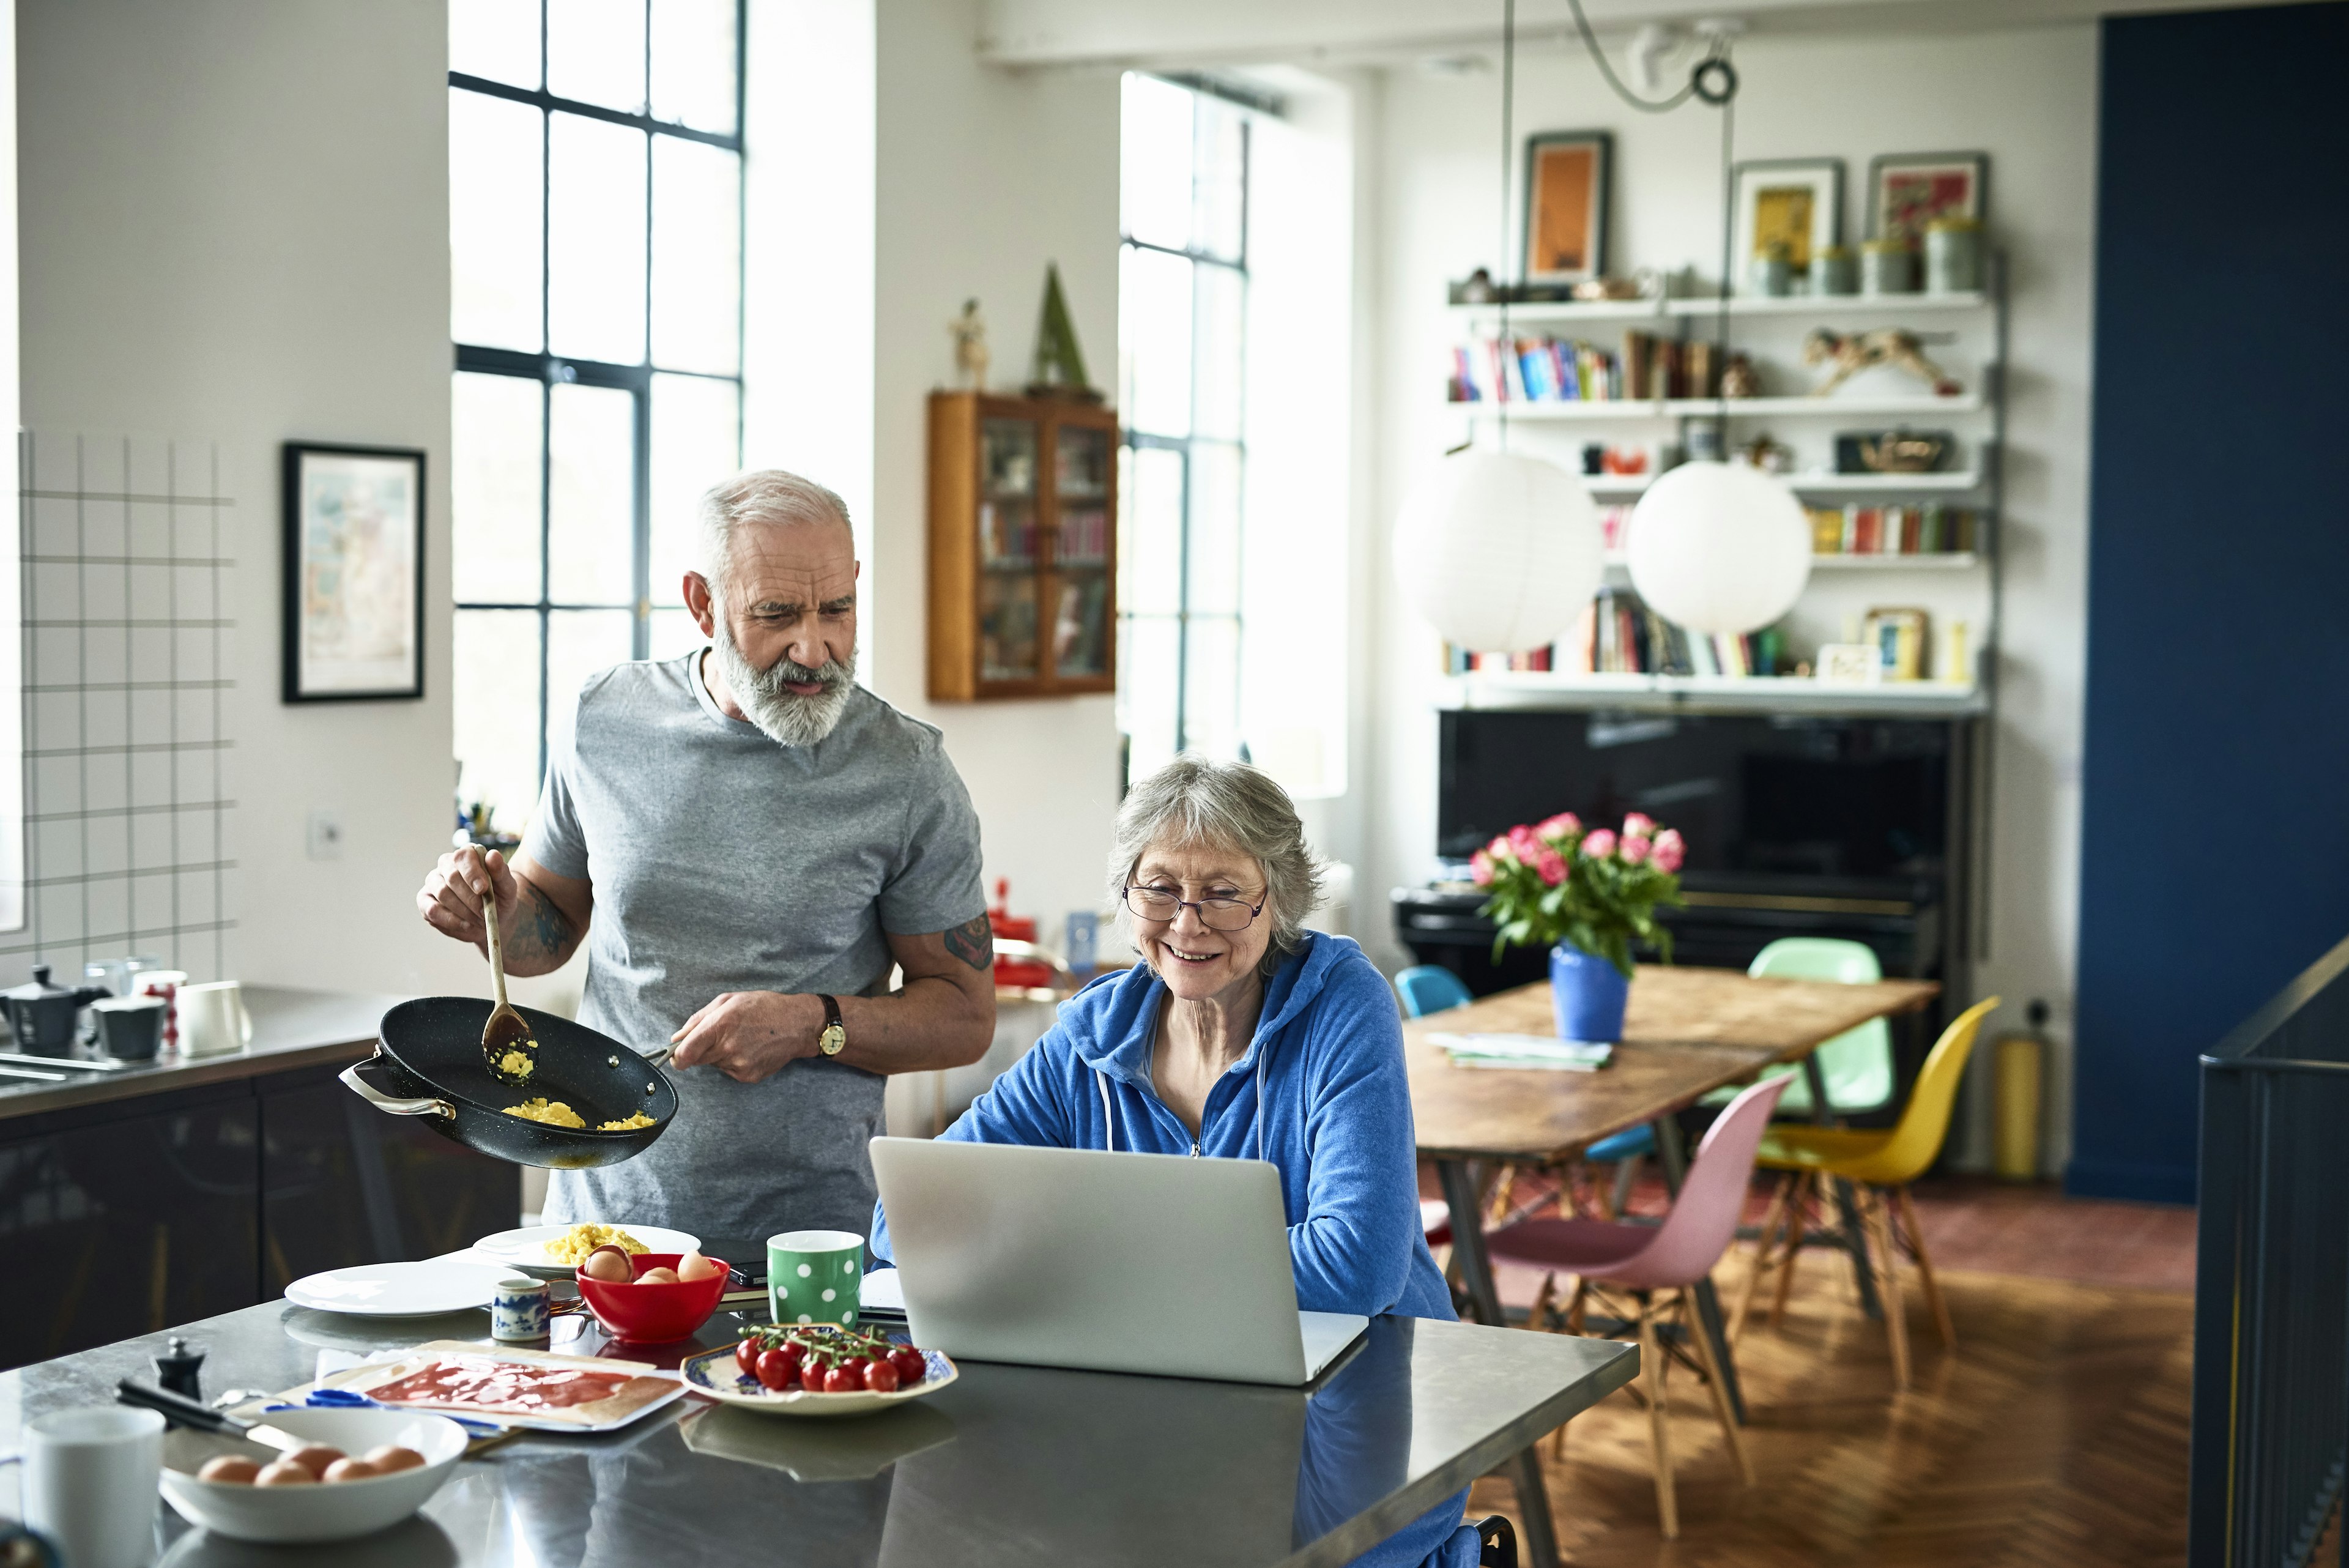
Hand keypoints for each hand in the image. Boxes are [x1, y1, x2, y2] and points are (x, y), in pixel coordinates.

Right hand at [418, 845, 517, 949]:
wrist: (493, 919)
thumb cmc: (500, 898)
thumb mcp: (508, 887)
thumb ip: (501, 872)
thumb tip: (493, 855)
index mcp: (468, 854)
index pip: (463, 856)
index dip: (472, 873)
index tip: (483, 889)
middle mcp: (447, 864)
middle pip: (452, 877)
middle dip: (470, 898)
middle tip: (484, 912)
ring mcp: (433, 881)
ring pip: (442, 893)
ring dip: (463, 911)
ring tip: (479, 920)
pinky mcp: (425, 900)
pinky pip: (432, 910)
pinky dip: (450, 920)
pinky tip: (466, 925)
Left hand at [670, 991, 821, 1083]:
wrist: (798, 1024)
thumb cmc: (764, 1007)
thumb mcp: (729, 1000)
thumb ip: (698, 1019)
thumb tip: (677, 1037)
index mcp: (720, 1025)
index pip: (685, 1053)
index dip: (676, 1056)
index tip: (675, 1054)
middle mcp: (728, 1048)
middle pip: (697, 1059)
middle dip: (701, 1050)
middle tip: (719, 1036)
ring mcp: (739, 1065)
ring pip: (714, 1064)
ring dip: (720, 1054)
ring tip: (741, 1039)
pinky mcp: (748, 1076)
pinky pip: (729, 1071)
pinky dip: (734, 1061)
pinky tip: (750, 1049)